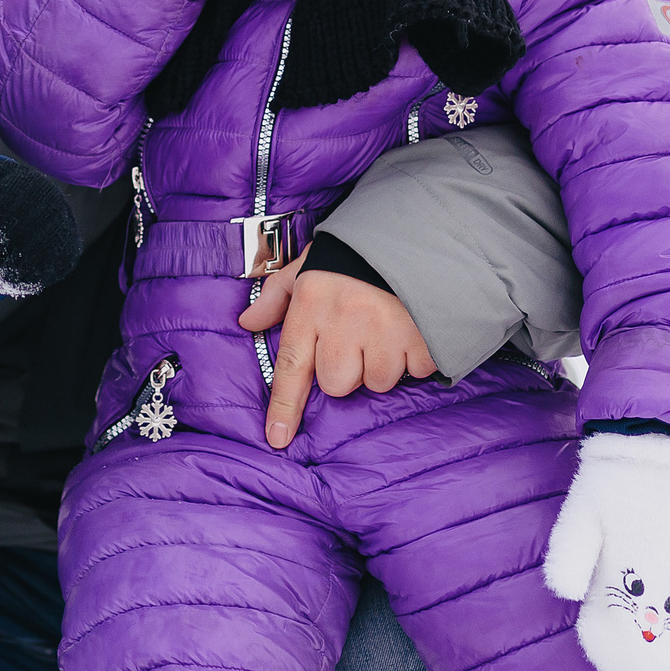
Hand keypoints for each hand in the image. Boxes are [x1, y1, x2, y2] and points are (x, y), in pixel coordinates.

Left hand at [239, 250, 434, 448]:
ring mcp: (385, 333)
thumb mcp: (307, 264)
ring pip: (377, 382)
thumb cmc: (354, 252)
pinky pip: (414, 372)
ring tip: (387, 327)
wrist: (416, 233)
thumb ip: (277, 296)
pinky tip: (412, 329)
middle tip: (357, 335)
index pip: (291, 366)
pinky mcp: (422, 339)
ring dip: (382, 363)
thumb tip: (247, 322)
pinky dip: (415, 357)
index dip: (284, 405)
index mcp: (312, 305)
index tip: (278, 438)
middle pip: (336, 383)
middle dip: (346, 368)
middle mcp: (345, 323)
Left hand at [542, 433, 669, 670]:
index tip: (604, 665)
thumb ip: (571, 555)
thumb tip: (565, 597)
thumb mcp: (580, 512)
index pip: (631, 632)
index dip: (617, 653)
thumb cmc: (612, 481)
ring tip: (631, 654)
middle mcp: (669, 578)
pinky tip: (648, 624)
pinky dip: (664, 619)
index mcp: (637, 570)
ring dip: (650, 638)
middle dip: (635, 654)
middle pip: (655, 636)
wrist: (664, 446)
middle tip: (616, 670)